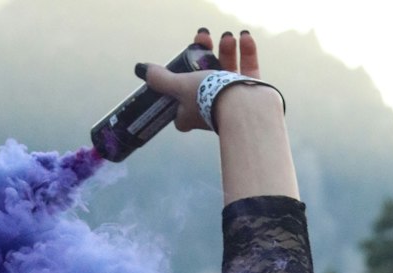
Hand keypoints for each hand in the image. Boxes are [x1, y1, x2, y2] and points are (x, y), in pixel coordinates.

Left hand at [140, 27, 260, 132]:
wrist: (243, 108)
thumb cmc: (207, 98)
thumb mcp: (179, 86)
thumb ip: (161, 80)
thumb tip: (141, 69)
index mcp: (192, 115)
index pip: (180, 111)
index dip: (176, 96)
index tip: (177, 75)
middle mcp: (212, 109)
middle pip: (205, 80)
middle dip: (205, 56)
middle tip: (204, 38)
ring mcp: (233, 100)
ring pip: (228, 72)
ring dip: (226, 51)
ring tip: (227, 37)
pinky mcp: (251, 92)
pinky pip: (248, 70)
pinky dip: (246, 52)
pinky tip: (244, 37)